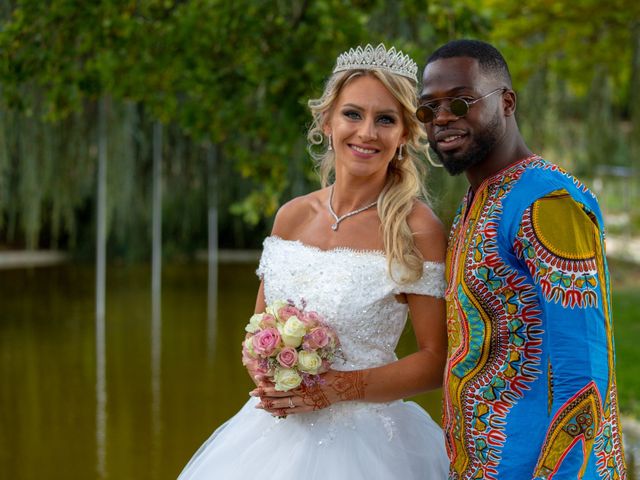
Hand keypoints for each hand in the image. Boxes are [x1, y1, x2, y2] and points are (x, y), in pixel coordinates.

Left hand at [250, 369, 365, 416]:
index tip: (257, 375)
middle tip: (252, 393)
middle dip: (264, 392)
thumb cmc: (329, 373)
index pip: (281, 378)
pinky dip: (281, 412)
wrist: (342, 387)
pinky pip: (291, 411)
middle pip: (279, 392)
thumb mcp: (316, 365)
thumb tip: (290, 355)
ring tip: (258, 405)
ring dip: (270, 404)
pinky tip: (273, 412)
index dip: (269, 377)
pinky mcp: (307, 408)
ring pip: (283, 404)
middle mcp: (301, 391)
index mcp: (301, 379)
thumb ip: (303, 363)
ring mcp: (304, 401)